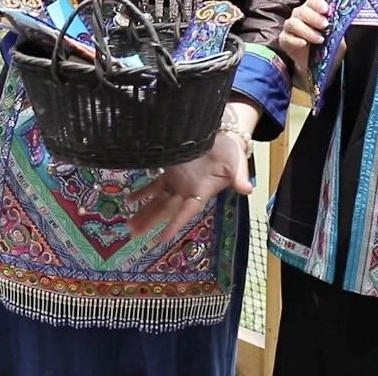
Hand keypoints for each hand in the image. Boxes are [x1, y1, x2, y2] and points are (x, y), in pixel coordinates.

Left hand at [125, 131, 251, 244]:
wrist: (224, 139)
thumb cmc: (232, 153)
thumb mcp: (237, 164)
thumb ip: (239, 177)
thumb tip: (248, 189)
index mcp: (202, 192)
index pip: (186, 212)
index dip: (175, 225)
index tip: (162, 239)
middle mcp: (187, 191)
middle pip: (166, 210)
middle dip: (151, 221)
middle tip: (134, 234)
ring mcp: (178, 182)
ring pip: (158, 200)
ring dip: (144, 211)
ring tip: (129, 225)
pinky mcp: (171, 171)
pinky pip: (154, 185)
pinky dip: (142, 192)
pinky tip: (129, 200)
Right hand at [276, 0, 330, 84]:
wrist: (319, 68)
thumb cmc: (328, 50)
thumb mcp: (337, 38)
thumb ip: (337, 29)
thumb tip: (338, 21)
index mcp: (314, 12)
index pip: (313, 1)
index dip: (318, 4)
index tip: (326, 10)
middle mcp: (300, 17)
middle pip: (302, 10)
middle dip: (314, 17)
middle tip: (324, 25)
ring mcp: (290, 28)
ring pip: (293, 23)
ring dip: (307, 30)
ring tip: (318, 40)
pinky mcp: (284, 40)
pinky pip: (286, 37)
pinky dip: (295, 40)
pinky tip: (303, 44)